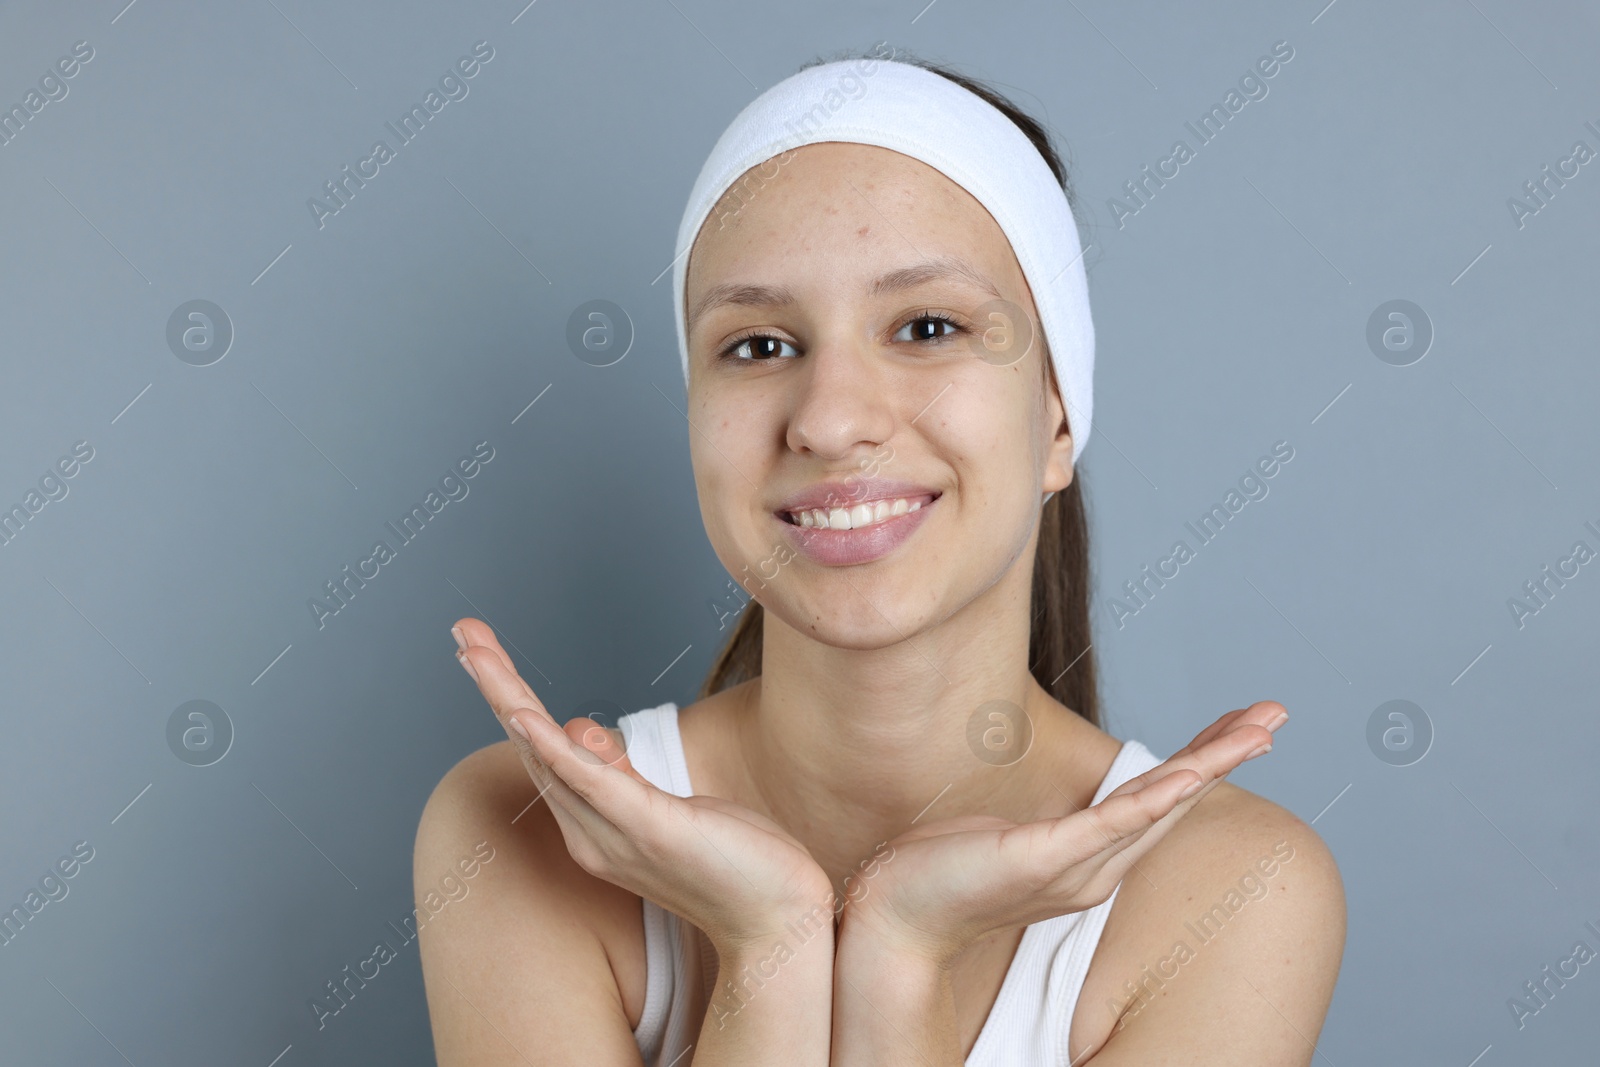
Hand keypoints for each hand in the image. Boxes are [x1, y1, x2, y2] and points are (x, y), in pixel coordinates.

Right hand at [451, 618, 833, 952]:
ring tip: (476, 651)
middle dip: (496, 685)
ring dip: (509, 698)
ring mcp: (617, 835)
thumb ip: (624, 778)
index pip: (544, 753)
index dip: (511, 701)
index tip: (485, 652)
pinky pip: (593, 784)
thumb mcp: (671, 809)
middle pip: (533, 746)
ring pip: (549, 755)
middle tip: (464, 631)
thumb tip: (584, 732)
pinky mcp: (652, 830)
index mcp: (594, 827)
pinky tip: (525, 717)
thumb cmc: (734, 865)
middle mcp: (591, 834)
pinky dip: (556, 749)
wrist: (779, 925)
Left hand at [836, 701, 1287, 966]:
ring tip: (1256, 735)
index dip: (1202, 758)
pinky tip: (1183, 778)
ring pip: (1154, 806)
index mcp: (1089, 857)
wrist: (892, 917)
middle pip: (1173, 798)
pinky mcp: (1039, 859)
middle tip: (1277, 714)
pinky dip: (1148, 801)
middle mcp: (1094, 868)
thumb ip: (1043, 820)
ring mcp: (1071, 865)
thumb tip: (1056, 795)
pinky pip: (1105, 825)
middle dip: (1225, 753)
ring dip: (1207, 767)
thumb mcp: (1006, 833)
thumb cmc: (940, 873)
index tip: (1243, 723)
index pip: (1158, 797)